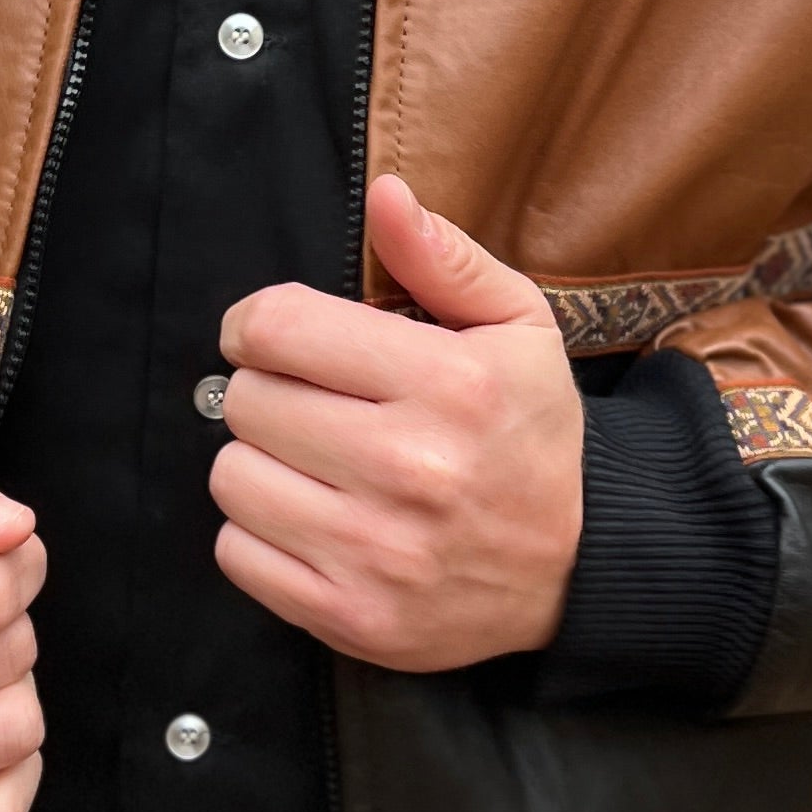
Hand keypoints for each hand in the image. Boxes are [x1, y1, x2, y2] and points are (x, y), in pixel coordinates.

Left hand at [210, 175, 583, 671]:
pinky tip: (312, 520)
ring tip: (312, 464)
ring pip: (232, 478)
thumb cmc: (533, 435)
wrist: (579, 568)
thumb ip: (445, 258)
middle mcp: (410, 468)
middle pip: (245, 401)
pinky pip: (237, 554)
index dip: (256, 323)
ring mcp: (377, 552)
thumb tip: (384, 194)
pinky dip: (260, 534)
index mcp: (448, 384)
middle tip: (311, 405)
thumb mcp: (519, 330)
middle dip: (267, 392)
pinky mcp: (352, 617)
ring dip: (260, 464)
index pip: (278, 329)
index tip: (273, 337)